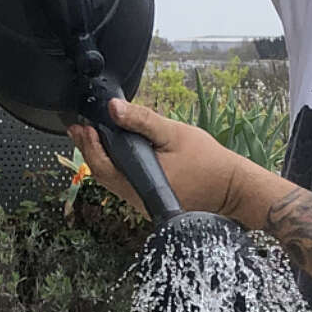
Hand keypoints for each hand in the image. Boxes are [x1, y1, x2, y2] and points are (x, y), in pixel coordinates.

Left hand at [67, 99, 269, 224]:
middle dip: (89, 150)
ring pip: (113, 181)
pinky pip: (126, 184)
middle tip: (78, 129)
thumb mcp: (174, 133)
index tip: (80, 126)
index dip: (87, 145)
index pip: (102, 165)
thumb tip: (113, 108)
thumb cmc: (208, 162)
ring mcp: (144, 203)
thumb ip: (142, 120)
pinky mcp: (151, 202)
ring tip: (93, 137)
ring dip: (101, 158)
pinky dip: (116, 167)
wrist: (232, 189)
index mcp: (140, 182)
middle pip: (103, 175)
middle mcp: (137, 198)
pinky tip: (117, 153)